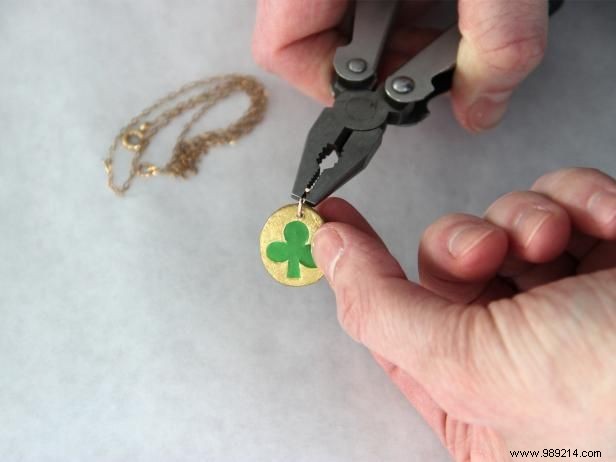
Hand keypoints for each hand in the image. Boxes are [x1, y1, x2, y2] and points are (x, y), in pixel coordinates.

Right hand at [252, 0, 548, 131]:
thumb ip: (497, 46)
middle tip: (424, 69)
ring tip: (446, 34)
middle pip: (313, 39)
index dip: (327, 88)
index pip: (283, 48)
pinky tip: (452, 8)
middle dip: (379, 69)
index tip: (379, 102)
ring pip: (344, 17)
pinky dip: (411, 12)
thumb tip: (482, 107)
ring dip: (399, 40)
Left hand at [312, 168, 615, 460]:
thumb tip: (324, 253)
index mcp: (472, 396)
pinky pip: (568, 201)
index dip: (355, 264)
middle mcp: (519, 350)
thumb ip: (381, 309)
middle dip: (464, 241)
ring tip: (562, 243)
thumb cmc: (611, 408)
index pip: (389, 319)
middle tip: (491, 249)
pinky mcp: (614, 257)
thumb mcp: (470, 370)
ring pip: (506, 224)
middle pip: (448, 264)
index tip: (329, 219)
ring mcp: (569, 301)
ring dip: (527, 219)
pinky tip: (609, 226)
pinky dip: (583, 200)